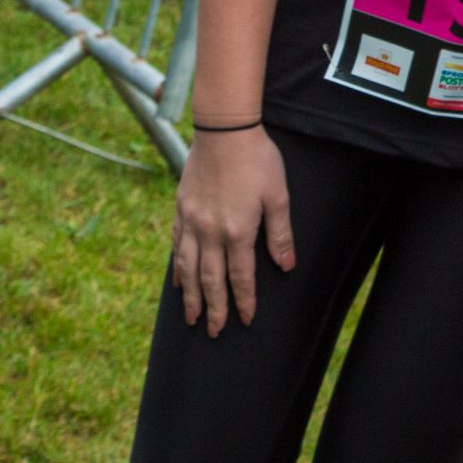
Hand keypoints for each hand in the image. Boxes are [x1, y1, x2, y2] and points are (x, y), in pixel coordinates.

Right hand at [170, 125, 294, 336]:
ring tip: (192, 318)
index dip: (243, 300)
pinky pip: (176, 246)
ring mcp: (191, 222)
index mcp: (237, 231)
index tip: (245, 319)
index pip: (240, 276)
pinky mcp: (181, 210)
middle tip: (215, 332)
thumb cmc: (257, 160)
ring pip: (188, 268)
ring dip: (191, 296)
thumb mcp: (278, 195)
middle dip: (214, 308)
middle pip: (211, 280)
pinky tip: (178, 281)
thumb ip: (280, 233)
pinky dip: (177, 268)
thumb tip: (286, 265)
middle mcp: (210, 232)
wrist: (224, 130)